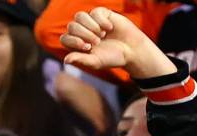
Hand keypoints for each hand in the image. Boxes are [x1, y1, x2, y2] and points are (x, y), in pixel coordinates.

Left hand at [60, 7, 174, 78]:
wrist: (131, 50)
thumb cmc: (111, 58)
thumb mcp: (95, 62)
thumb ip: (80, 60)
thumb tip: (66, 61)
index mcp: (76, 44)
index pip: (65, 38)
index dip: (74, 41)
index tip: (88, 47)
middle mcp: (82, 31)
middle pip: (72, 26)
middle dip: (84, 34)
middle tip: (96, 42)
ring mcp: (91, 22)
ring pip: (80, 16)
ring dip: (90, 26)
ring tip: (101, 35)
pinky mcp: (103, 14)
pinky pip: (95, 12)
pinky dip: (101, 21)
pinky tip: (109, 28)